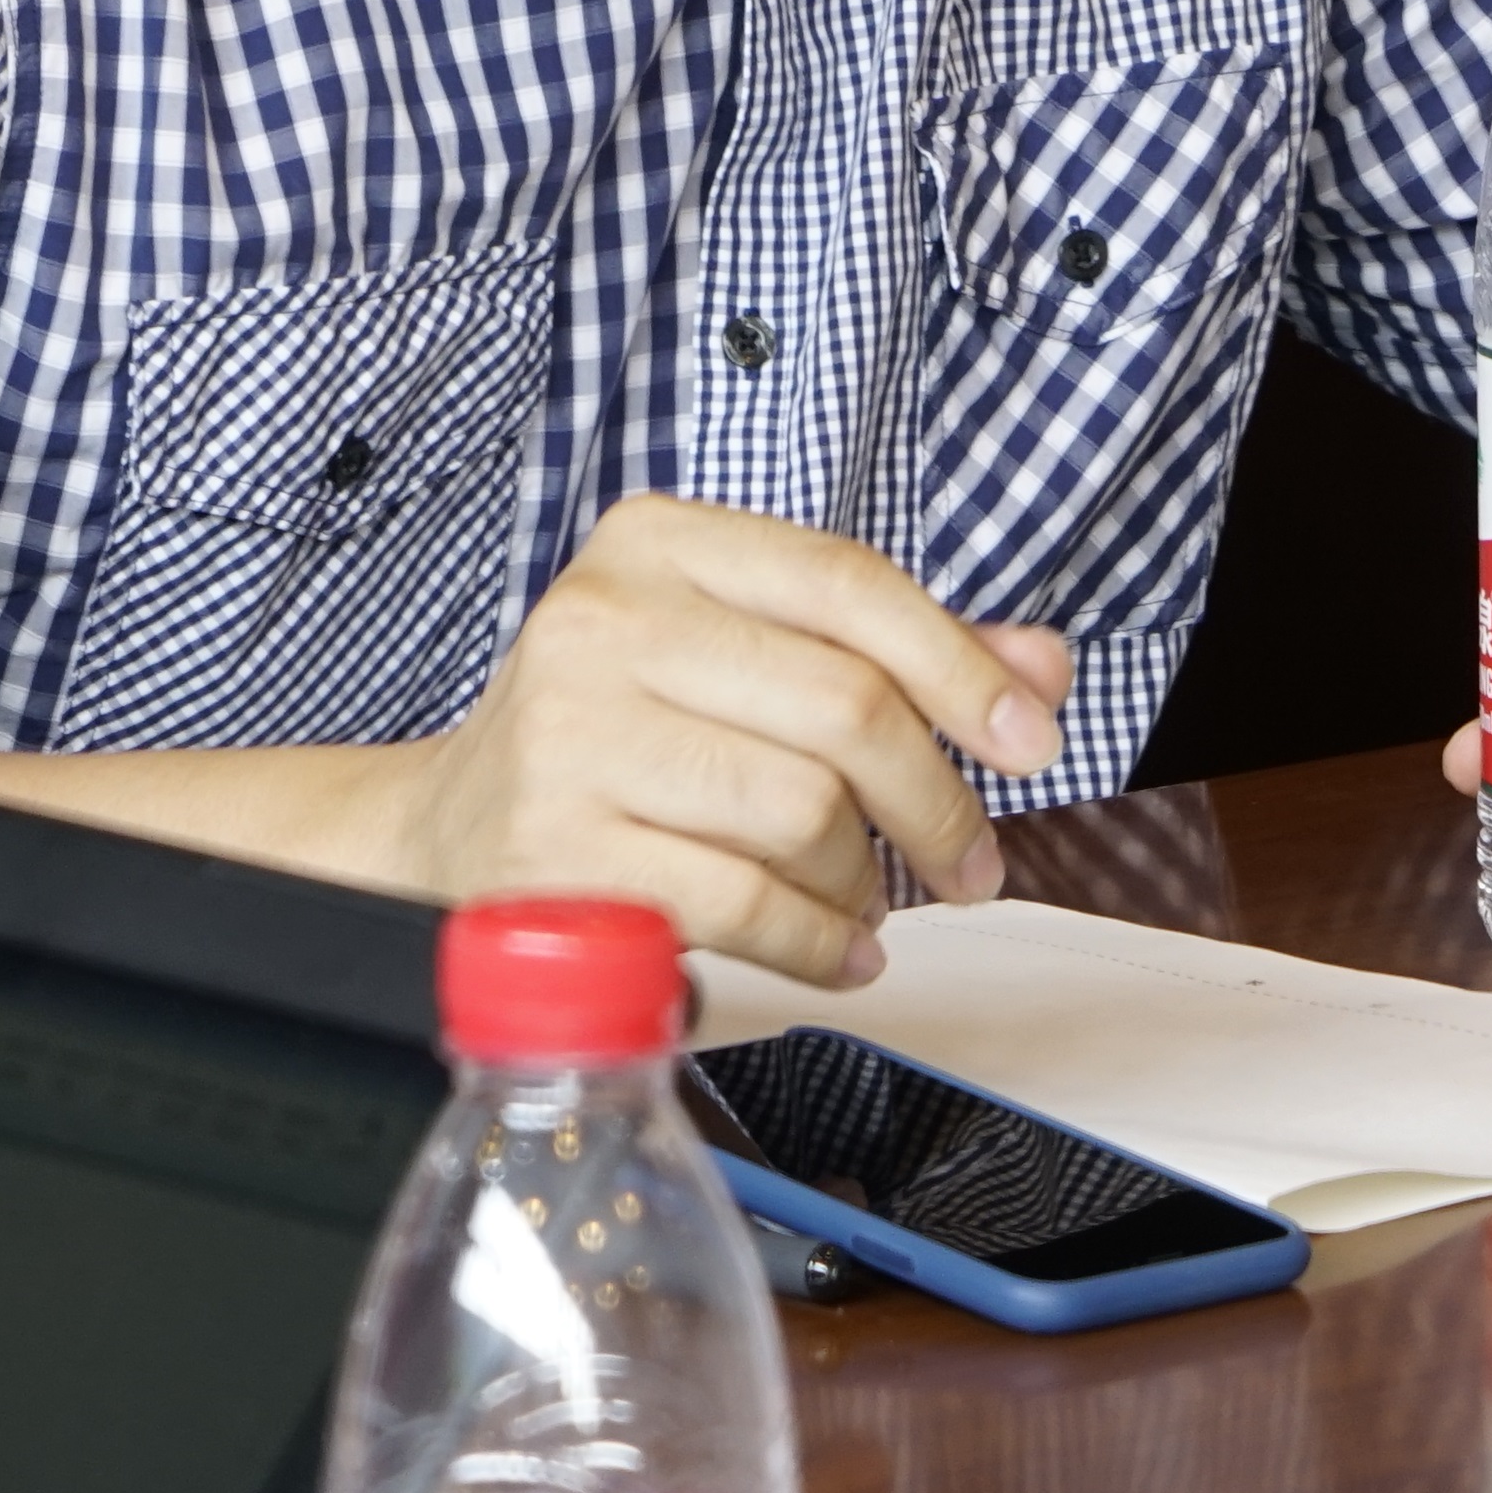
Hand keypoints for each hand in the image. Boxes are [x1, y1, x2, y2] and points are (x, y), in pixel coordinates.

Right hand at [377, 497, 1073, 988]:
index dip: (962, 666)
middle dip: (936, 801)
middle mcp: (603, 620)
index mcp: (656, 544)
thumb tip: (1040, 668)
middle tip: (966, 859)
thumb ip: (892, 654)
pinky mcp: (561, 850)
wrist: (451, 833)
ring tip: (863, 900)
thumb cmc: (619, 738)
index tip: (1030, 739)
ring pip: (804, 810)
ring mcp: (572, 734)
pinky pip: (746, 902)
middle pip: (844, 706)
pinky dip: (818, 941)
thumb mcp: (742, 659)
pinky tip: (834, 948)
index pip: (848, 584)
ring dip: (865, 880)